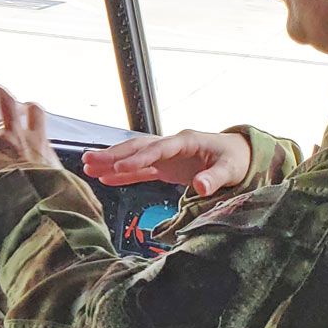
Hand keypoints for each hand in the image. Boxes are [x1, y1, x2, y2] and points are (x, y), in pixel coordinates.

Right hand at [81, 129, 250, 196]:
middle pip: (137, 147)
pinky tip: (104, 179)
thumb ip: (214, 178)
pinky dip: (122, 175)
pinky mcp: (165, 167)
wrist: (240, 155)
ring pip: (134, 156)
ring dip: (111, 162)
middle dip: (113, 154)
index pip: (157, 149)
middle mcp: (171, 145)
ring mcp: (166, 155)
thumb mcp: (231, 169)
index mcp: (186, 141)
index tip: (119, 167)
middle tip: (88, 160)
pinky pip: (140, 170)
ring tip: (86, 166)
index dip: (138, 158)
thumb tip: (200, 186)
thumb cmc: (236, 160)